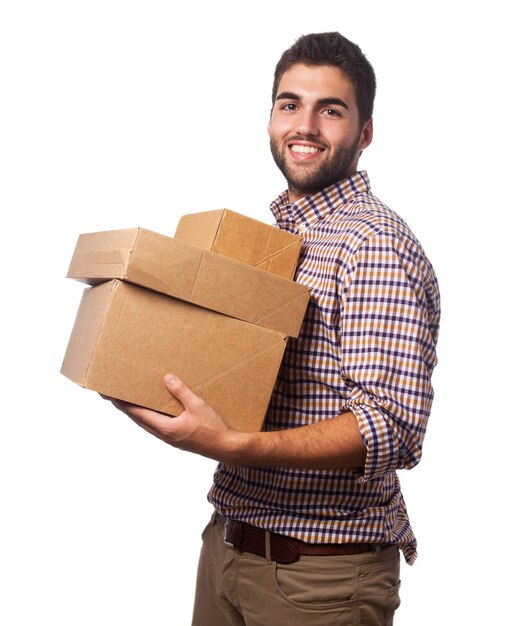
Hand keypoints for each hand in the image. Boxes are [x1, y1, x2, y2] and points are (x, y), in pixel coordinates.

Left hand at [106, 374, 236, 460]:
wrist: (226, 448)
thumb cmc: (213, 429)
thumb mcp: (197, 406)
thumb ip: (181, 392)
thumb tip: (167, 378)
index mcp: (166, 428)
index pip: (138, 414)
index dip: (123, 405)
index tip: (110, 397)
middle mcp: (164, 435)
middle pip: (138, 420)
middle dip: (124, 408)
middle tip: (112, 398)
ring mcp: (170, 439)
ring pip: (146, 425)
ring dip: (135, 414)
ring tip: (127, 404)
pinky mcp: (177, 439)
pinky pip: (156, 427)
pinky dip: (147, 418)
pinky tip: (151, 413)